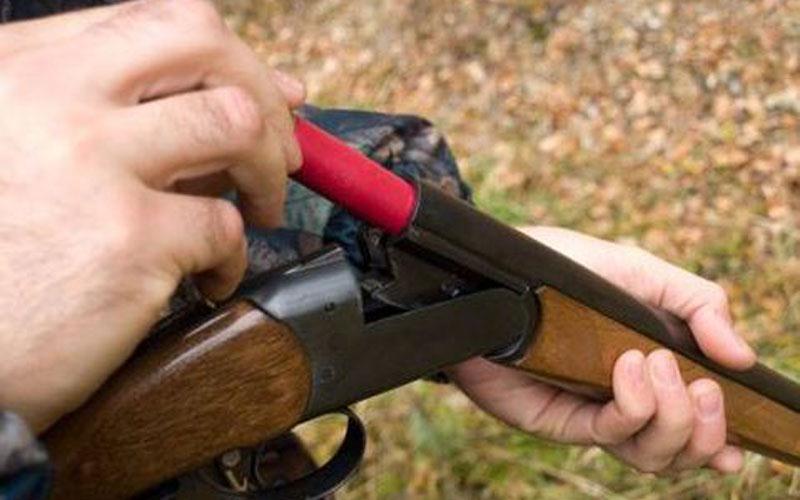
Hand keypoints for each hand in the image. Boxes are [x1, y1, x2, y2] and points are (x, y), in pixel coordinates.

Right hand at [0, 0, 303, 430]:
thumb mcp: (26, 154)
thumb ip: (117, 118)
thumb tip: (245, 98)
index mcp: (22, 70)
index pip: (152, 24)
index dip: (225, 57)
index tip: (261, 95)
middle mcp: (51, 99)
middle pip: (201, 42)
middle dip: (263, 92)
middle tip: (280, 146)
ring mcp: (92, 165)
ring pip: (235, 123)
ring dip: (269, 172)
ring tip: (259, 210)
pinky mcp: (129, 239)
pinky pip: (224, 226)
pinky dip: (232, 259)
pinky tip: (207, 279)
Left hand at [449, 226, 756, 473]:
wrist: (495, 274)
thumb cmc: (561, 268)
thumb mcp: (637, 273)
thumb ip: (696, 303)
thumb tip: (741, 356)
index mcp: (649, 371)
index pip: (693, 423)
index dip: (720, 437)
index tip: (743, 441)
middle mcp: (624, 400)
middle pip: (681, 449)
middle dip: (705, 428)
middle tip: (703, 388)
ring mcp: (592, 413)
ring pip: (653, 455)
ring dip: (674, 419)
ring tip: (659, 366)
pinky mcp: (560, 420)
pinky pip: (612, 433)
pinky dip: (634, 406)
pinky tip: (629, 367)